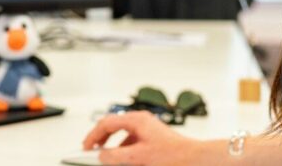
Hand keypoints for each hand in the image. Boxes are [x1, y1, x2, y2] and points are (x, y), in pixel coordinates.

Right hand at [81, 111, 198, 164]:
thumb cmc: (174, 155)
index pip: (106, 123)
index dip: (93, 135)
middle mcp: (141, 121)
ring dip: (114, 147)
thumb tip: (102, 155)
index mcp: (137, 120)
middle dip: (102, 140)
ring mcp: (147, 129)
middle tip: (92, 151)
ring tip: (109, 159)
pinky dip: (125, 151)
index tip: (86, 147)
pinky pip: (133, 142)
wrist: (196, 160)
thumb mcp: (139, 157)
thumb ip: (117, 156)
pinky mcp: (153, 139)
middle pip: (113, 127)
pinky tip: (126, 161)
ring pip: (123, 136)